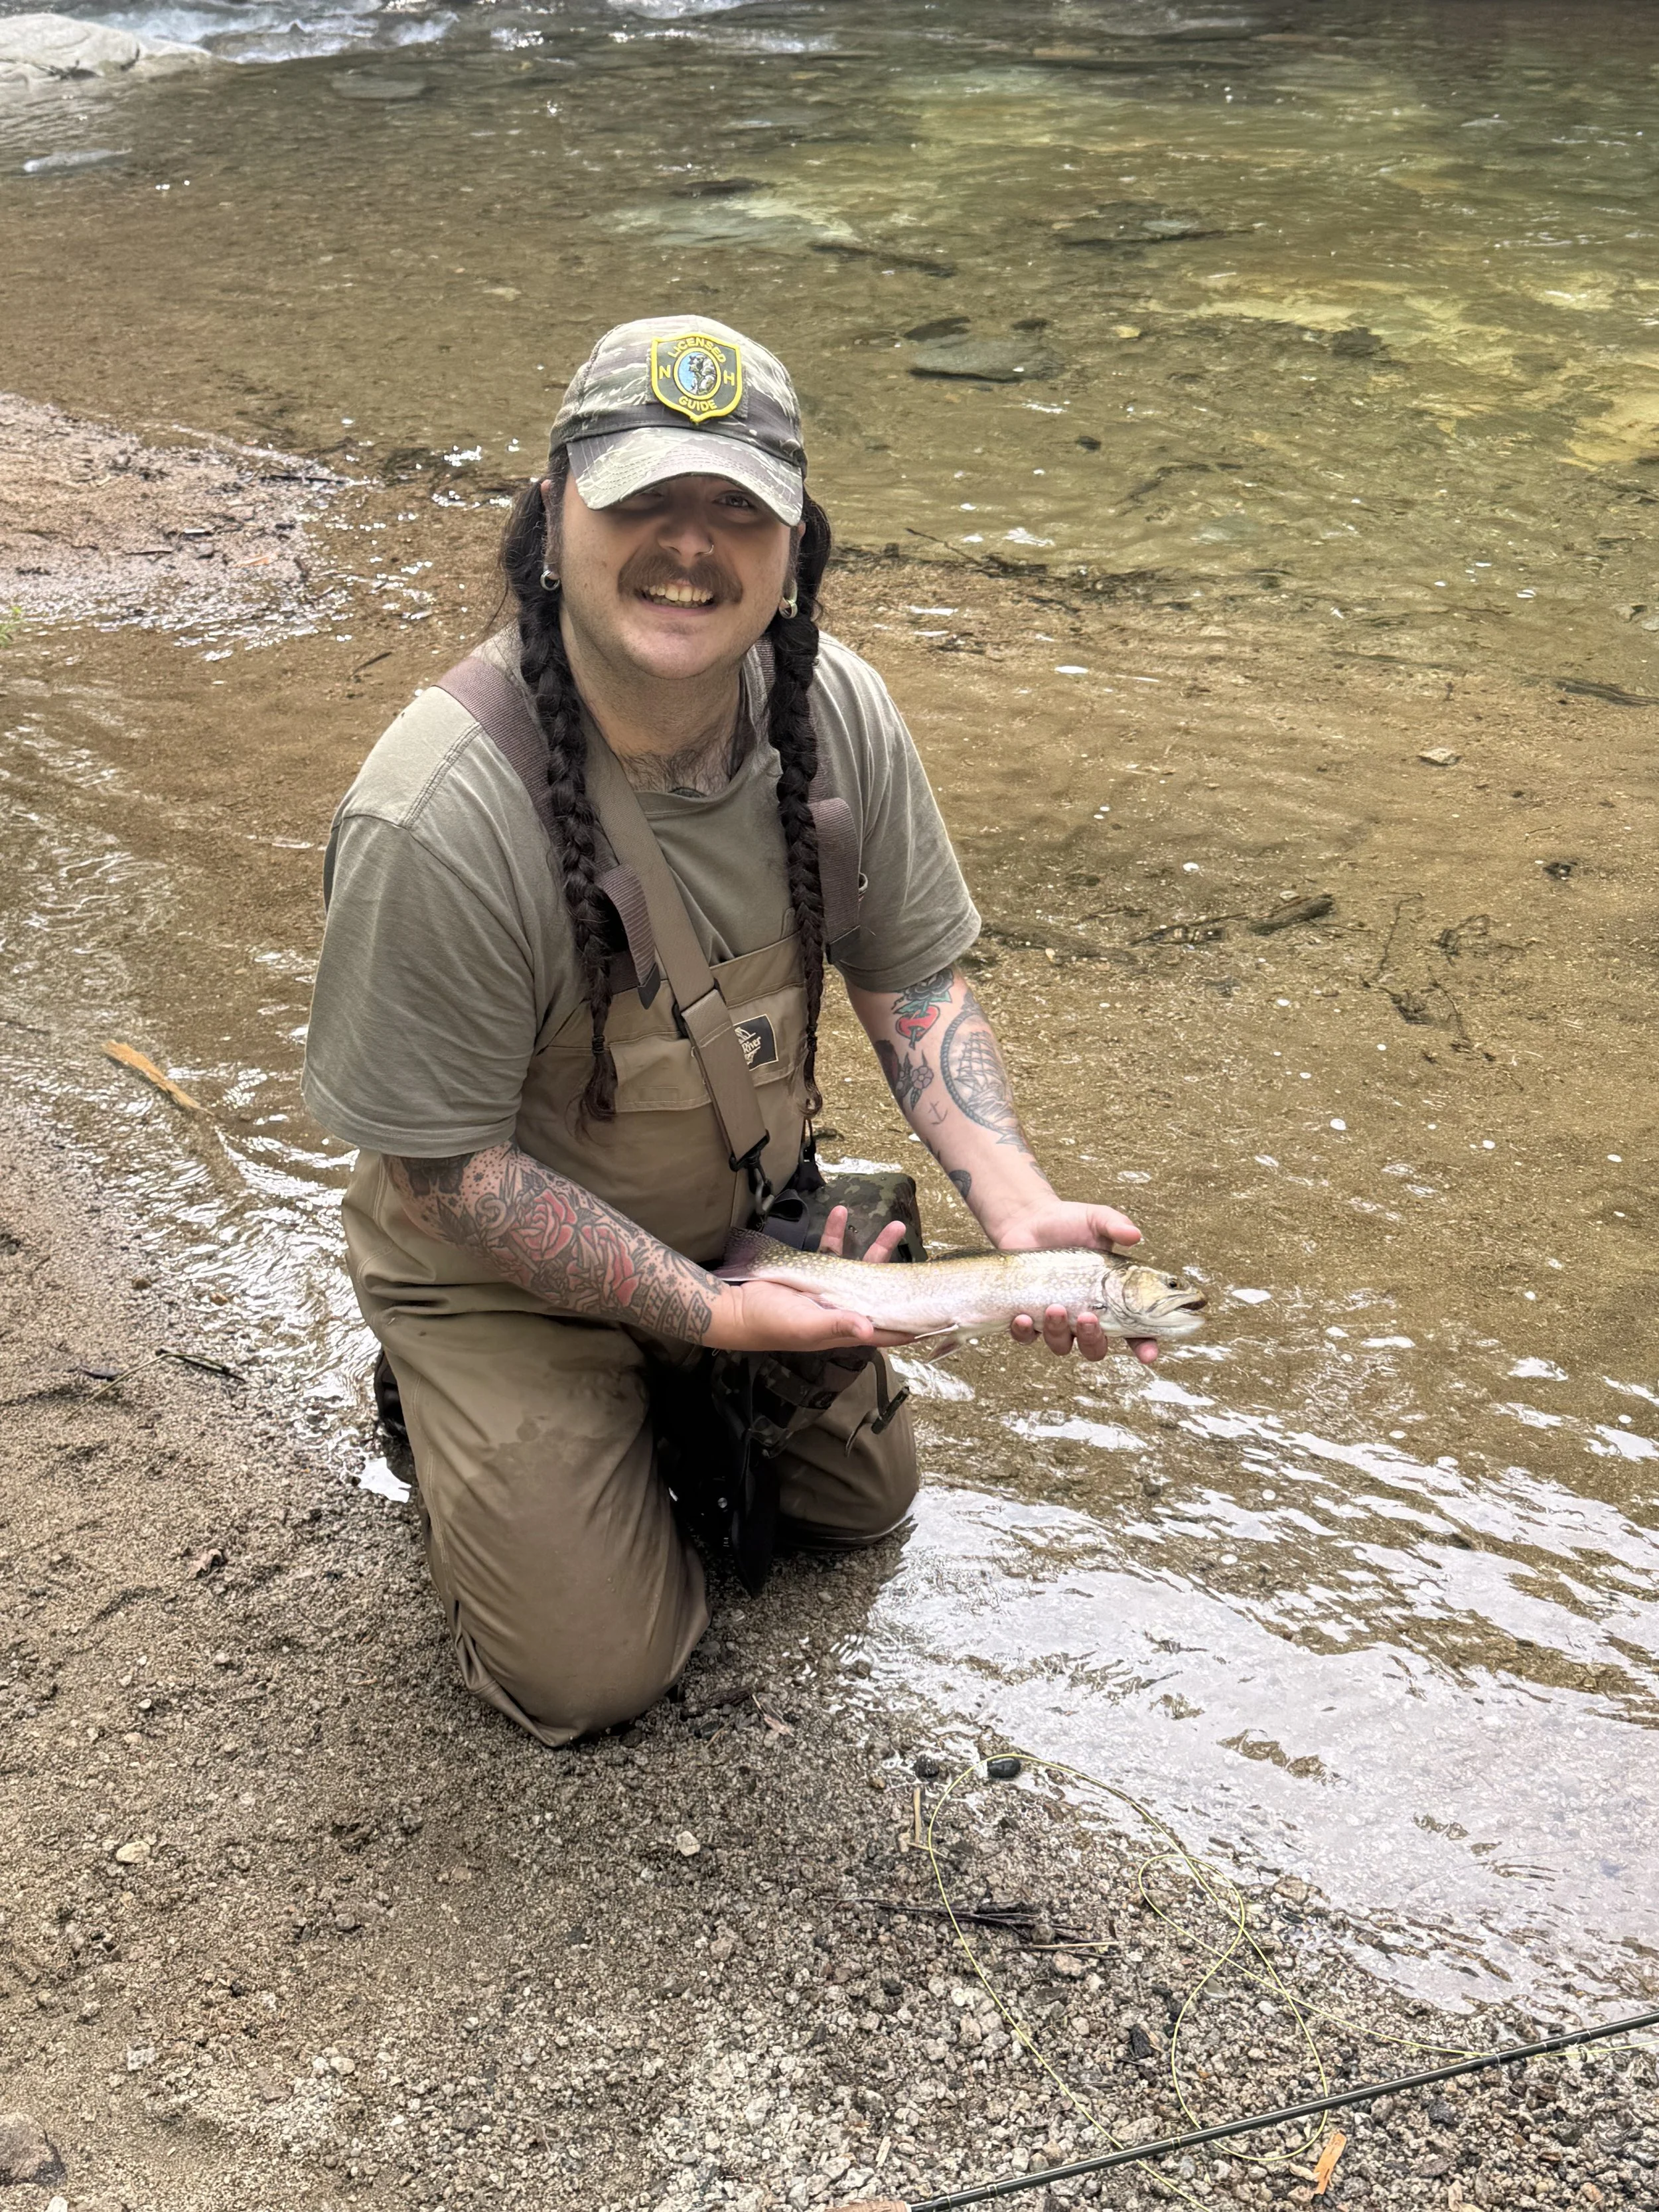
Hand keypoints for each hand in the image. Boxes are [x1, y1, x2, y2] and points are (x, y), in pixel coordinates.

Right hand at [701, 1207, 913, 1353]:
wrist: (736, 1308)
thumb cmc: (772, 1323)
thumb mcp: (807, 1326)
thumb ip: (838, 1325)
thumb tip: (871, 1330)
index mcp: (847, 1328)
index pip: (888, 1329)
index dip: (912, 1325)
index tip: (939, 1316)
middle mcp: (843, 1309)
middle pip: (883, 1294)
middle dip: (904, 1277)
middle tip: (927, 1259)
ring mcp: (829, 1290)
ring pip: (861, 1268)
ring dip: (877, 1247)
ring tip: (894, 1224)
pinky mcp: (812, 1273)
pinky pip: (830, 1250)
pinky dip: (835, 1232)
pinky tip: (840, 1213)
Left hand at [994, 1197, 1158, 1365]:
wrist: (1028, 1219)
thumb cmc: (1069, 1222)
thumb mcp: (1096, 1219)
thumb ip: (1116, 1226)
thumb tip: (1134, 1235)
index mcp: (1110, 1299)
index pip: (1134, 1331)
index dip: (1144, 1346)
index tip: (1148, 1354)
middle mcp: (1085, 1315)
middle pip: (1095, 1347)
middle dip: (1093, 1339)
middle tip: (1088, 1317)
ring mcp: (1055, 1320)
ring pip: (1061, 1345)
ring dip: (1058, 1333)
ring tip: (1054, 1308)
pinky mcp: (1027, 1316)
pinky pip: (1026, 1337)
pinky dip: (1024, 1332)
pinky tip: (1022, 1317)